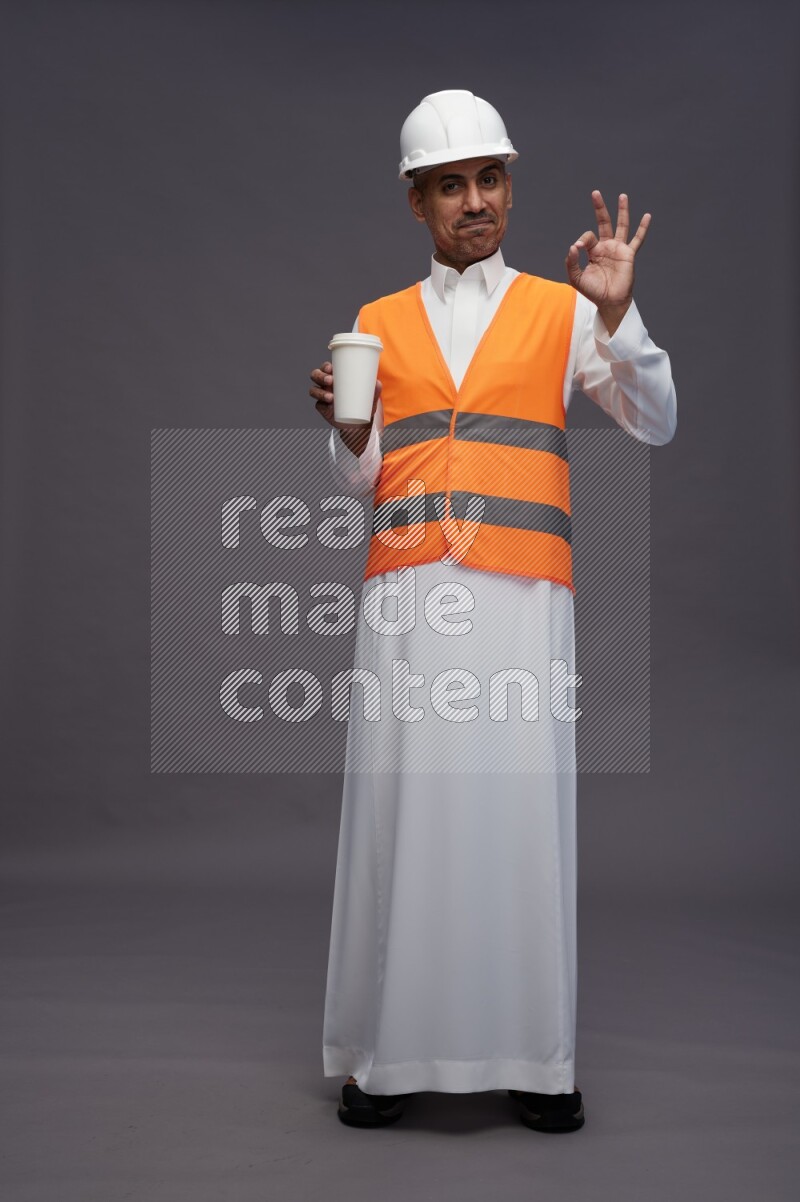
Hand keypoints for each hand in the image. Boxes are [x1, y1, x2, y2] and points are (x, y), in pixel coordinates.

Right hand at [309, 360, 381, 454]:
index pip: (325, 368)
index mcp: (335, 376)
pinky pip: (318, 405)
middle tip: (330, 380)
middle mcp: (326, 385)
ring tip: (331, 397)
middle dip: (320, 376)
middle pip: (315, 376)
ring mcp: (323, 396)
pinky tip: (328, 406)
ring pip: (314, 390)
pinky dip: (322, 404)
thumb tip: (377, 383)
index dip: (325, 366)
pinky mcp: (322, 408)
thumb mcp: (370, 396)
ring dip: (319, 392)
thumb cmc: (363, 404)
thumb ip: (375, 389)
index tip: (330, 368)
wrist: (359, 424)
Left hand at [566, 191, 650, 333]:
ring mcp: (619, 249)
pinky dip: (643, 228)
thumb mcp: (576, 278)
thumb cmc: (593, 291)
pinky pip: (638, 239)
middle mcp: (606, 247)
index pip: (587, 237)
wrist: (609, 302)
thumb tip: (574, 246)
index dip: (582, 240)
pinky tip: (647, 216)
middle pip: (604, 222)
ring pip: (622, 225)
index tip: (579, 248)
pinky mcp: (629, 255)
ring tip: (622, 196)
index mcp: (593, 251)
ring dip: (622, 211)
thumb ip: (572, 262)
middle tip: (595, 193)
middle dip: (599, 208)